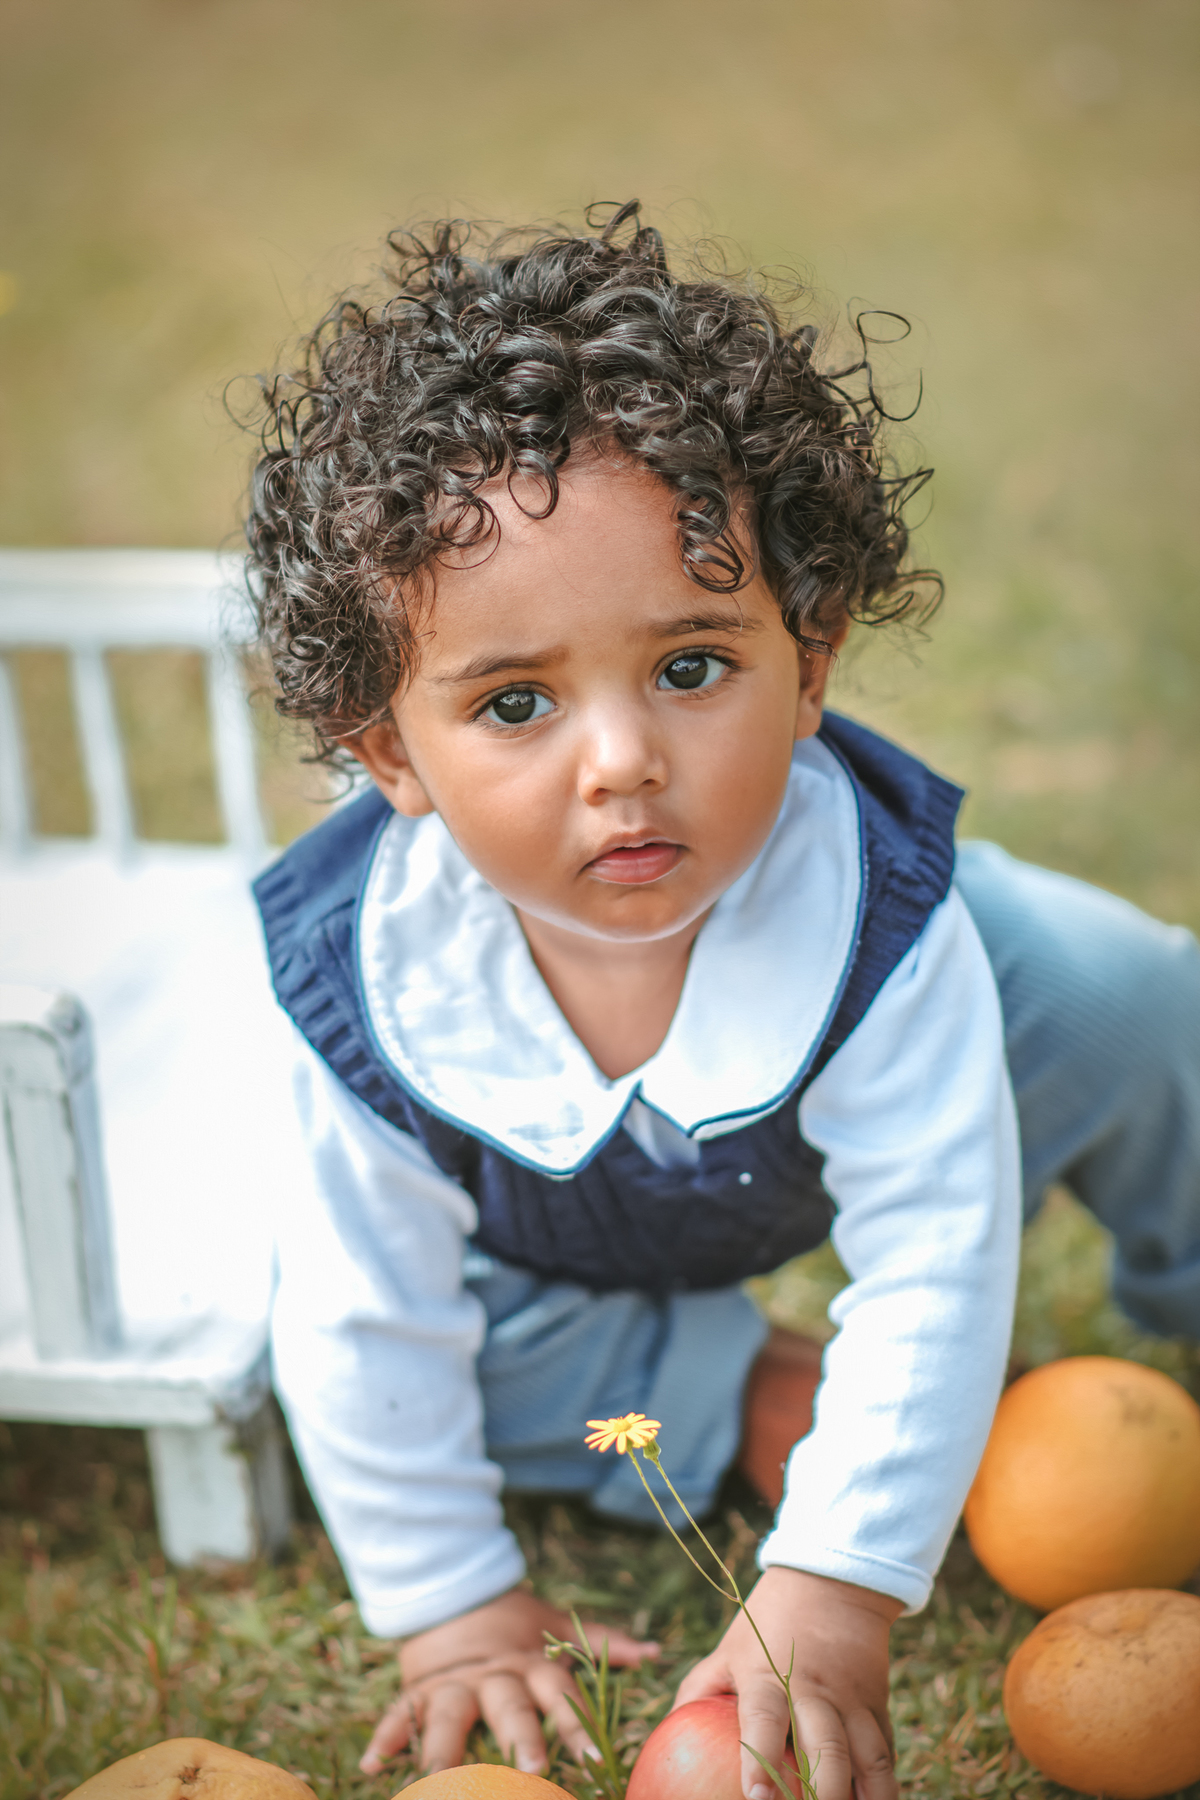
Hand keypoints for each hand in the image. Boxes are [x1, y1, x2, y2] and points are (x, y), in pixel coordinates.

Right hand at [359, 1586, 657, 1776]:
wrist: (455, 1596)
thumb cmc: (516, 1626)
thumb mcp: (557, 1629)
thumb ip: (602, 1642)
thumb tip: (654, 1653)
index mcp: (534, 1666)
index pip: (562, 1696)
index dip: (579, 1726)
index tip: (597, 1759)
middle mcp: (497, 1676)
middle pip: (511, 1706)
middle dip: (521, 1737)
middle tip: (533, 1770)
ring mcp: (456, 1683)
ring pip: (452, 1713)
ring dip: (446, 1746)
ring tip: (438, 1779)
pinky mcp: (420, 1688)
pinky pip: (401, 1712)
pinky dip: (387, 1736)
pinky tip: (374, 1765)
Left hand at [674, 1567, 900, 1799]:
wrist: (830, 1583)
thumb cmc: (766, 1626)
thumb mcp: (728, 1651)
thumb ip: (698, 1693)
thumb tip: (665, 1738)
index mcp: (768, 1675)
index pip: (764, 1716)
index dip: (760, 1756)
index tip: (756, 1795)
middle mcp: (814, 1689)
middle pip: (827, 1748)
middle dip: (824, 1794)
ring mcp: (851, 1698)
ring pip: (869, 1757)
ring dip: (867, 1797)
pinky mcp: (877, 1703)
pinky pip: (886, 1753)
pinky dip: (884, 1787)